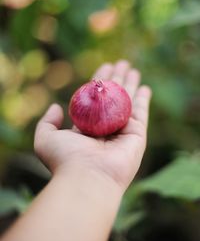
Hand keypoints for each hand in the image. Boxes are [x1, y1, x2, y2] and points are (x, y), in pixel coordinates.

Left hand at [34, 60, 151, 191]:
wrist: (87, 177)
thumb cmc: (65, 158)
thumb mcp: (45, 138)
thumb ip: (47, 122)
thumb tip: (56, 107)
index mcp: (87, 127)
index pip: (95, 98)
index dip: (99, 82)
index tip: (104, 67)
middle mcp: (105, 128)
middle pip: (113, 97)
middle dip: (116, 79)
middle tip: (121, 63)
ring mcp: (122, 131)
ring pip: (127, 101)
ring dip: (130, 84)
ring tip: (132, 68)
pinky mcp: (137, 135)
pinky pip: (141, 112)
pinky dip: (143, 99)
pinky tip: (144, 87)